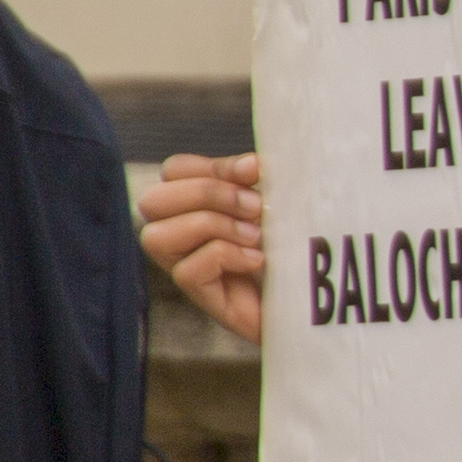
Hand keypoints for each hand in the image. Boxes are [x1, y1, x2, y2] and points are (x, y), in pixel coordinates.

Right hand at [136, 152, 266, 342]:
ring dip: (213, 226)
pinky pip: (187, 270)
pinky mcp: (196, 293)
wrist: (308, 297)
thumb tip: (251, 164)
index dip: (211, 167)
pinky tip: (256, 260)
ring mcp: (179, 264)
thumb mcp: (268, 205)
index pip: (174, 170)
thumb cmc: (285, 245)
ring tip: (256, 237)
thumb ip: (251, 182)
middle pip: (153, 200)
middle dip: (207, 194)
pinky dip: (226, 257)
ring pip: (158, 235)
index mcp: (188, 202)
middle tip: (255, 207)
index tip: (254, 172)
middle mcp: (173, 231)